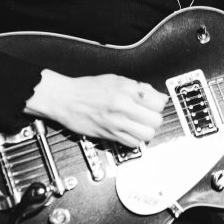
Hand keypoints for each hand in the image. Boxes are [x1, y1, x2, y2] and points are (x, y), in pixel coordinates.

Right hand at [25, 70, 168, 147]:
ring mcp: (116, 123)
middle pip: (156, 120)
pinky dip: (135, 140)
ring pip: (147, 135)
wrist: (64, 99)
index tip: (154, 104)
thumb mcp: (116, 79)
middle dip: (154, 118)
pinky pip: (133, 144)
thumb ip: (139, 87)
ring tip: (140, 126)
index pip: (159, 102)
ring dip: (147, 131)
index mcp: (126, 90)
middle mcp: (123, 107)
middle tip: (148, 116)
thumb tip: (158, 96)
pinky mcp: (109, 135)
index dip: (159, 104)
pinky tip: (130, 132)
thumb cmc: (87, 88)